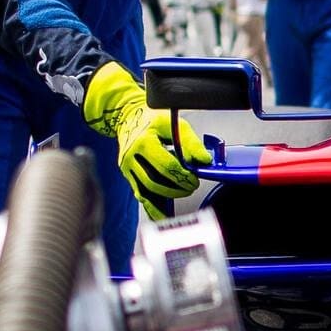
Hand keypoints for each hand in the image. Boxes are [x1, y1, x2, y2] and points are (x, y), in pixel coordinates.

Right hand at [82, 62, 210, 207]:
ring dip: (167, 196)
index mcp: (144, 141)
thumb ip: (190, 142)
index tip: (194, 179)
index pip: (166, 165)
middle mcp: (131, 155)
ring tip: (183, 192)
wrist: (129, 117)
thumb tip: (204, 160)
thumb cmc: (151, 119)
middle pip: (155, 181)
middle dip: (177, 188)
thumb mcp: (173, 124)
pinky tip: (162, 212)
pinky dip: (152, 206)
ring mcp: (127, 167)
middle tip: (191, 187)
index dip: (183, 176)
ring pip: (147, 190)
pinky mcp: (127, 174)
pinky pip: (139, 193)